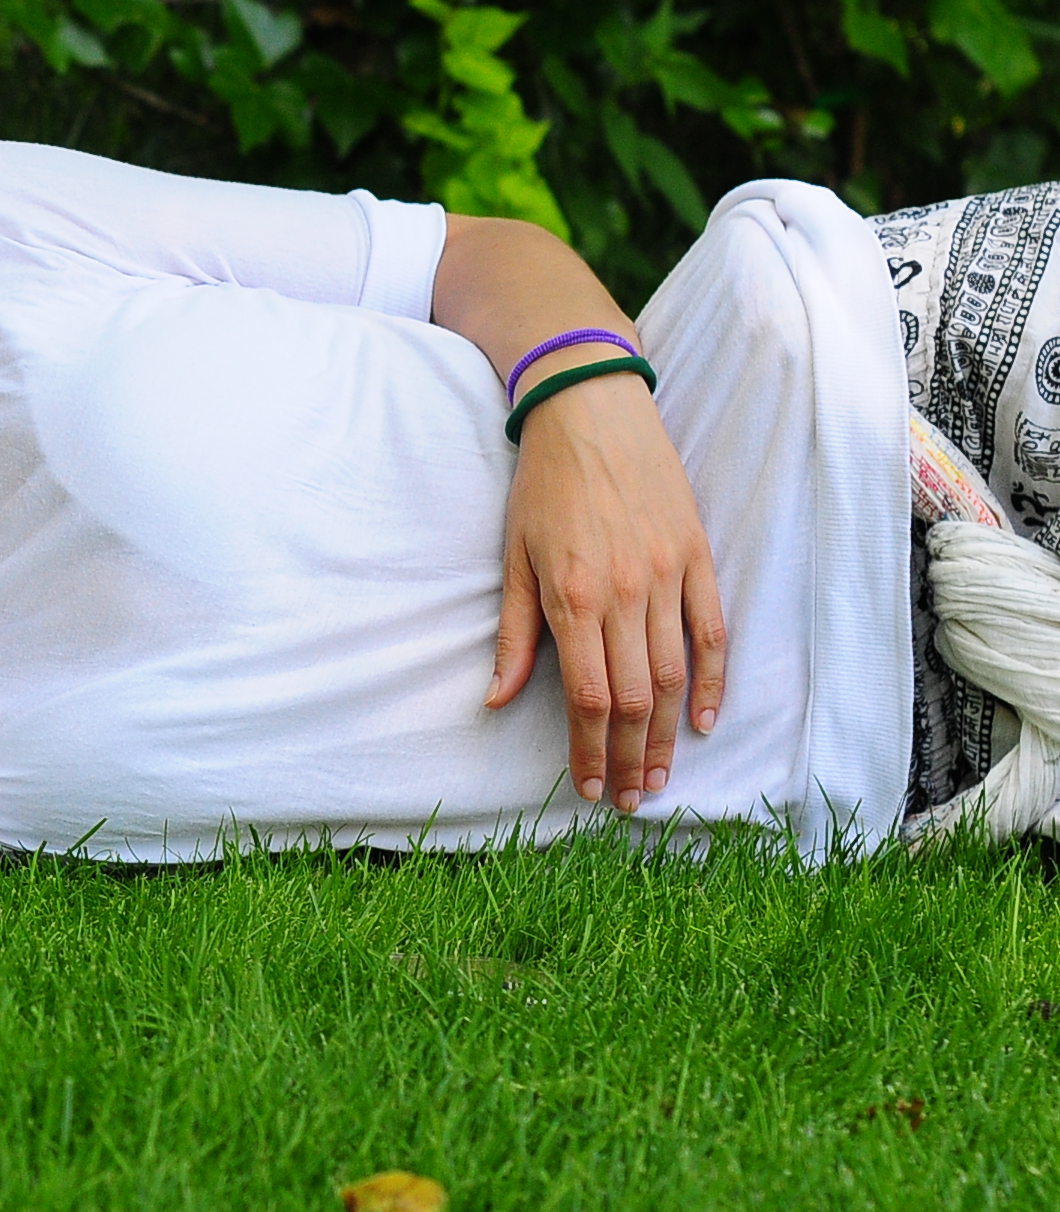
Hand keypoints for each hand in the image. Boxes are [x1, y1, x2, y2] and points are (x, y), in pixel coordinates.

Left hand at [488, 370, 728, 812]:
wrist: (592, 413)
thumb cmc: (544, 486)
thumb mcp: (513, 557)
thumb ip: (513, 633)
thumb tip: (498, 699)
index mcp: (573, 597)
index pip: (588, 696)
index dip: (589, 750)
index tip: (587, 786)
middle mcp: (626, 593)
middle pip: (634, 697)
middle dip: (630, 757)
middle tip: (626, 798)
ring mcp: (668, 576)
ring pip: (674, 674)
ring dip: (667, 734)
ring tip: (657, 777)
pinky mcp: (698, 557)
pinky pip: (712, 631)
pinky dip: (712, 680)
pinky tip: (703, 720)